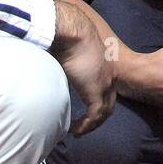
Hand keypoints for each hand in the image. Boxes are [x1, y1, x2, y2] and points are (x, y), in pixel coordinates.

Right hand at [49, 1, 116, 135]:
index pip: (107, 89)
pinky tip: (75, 130)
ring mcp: (105, 83)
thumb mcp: (70, 54)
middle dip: (98, 118)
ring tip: (77, 131)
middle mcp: (109, 75)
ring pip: (104, 112)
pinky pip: (95, 115)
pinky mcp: (96, 90)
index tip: (85, 112)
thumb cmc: (66, 37)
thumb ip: (68, 64)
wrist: (71, 32)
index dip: (98, 102)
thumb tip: (53, 67)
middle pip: (109, 103)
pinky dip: (86, 126)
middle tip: (83, 126)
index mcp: (105, 65)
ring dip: (91, 124)